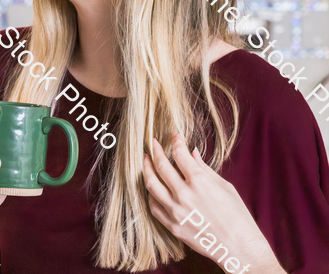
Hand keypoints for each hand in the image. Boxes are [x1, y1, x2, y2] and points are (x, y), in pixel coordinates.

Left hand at [143, 133, 285, 272]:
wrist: (240, 248)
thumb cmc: (238, 217)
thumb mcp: (225, 187)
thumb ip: (204, 169)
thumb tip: (192, 153)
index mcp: (200, 182)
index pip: (179, 154)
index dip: (175, 142)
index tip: (174, 136)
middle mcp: (184, 195)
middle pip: (161, 166)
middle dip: (155, 151)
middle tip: (152, 143)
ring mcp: (176, 211)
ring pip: (151, 185)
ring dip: (146, 169)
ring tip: (146, 161)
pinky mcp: (172, 226)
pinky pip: (154, 206)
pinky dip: (151, 194)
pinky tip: (152, 187)